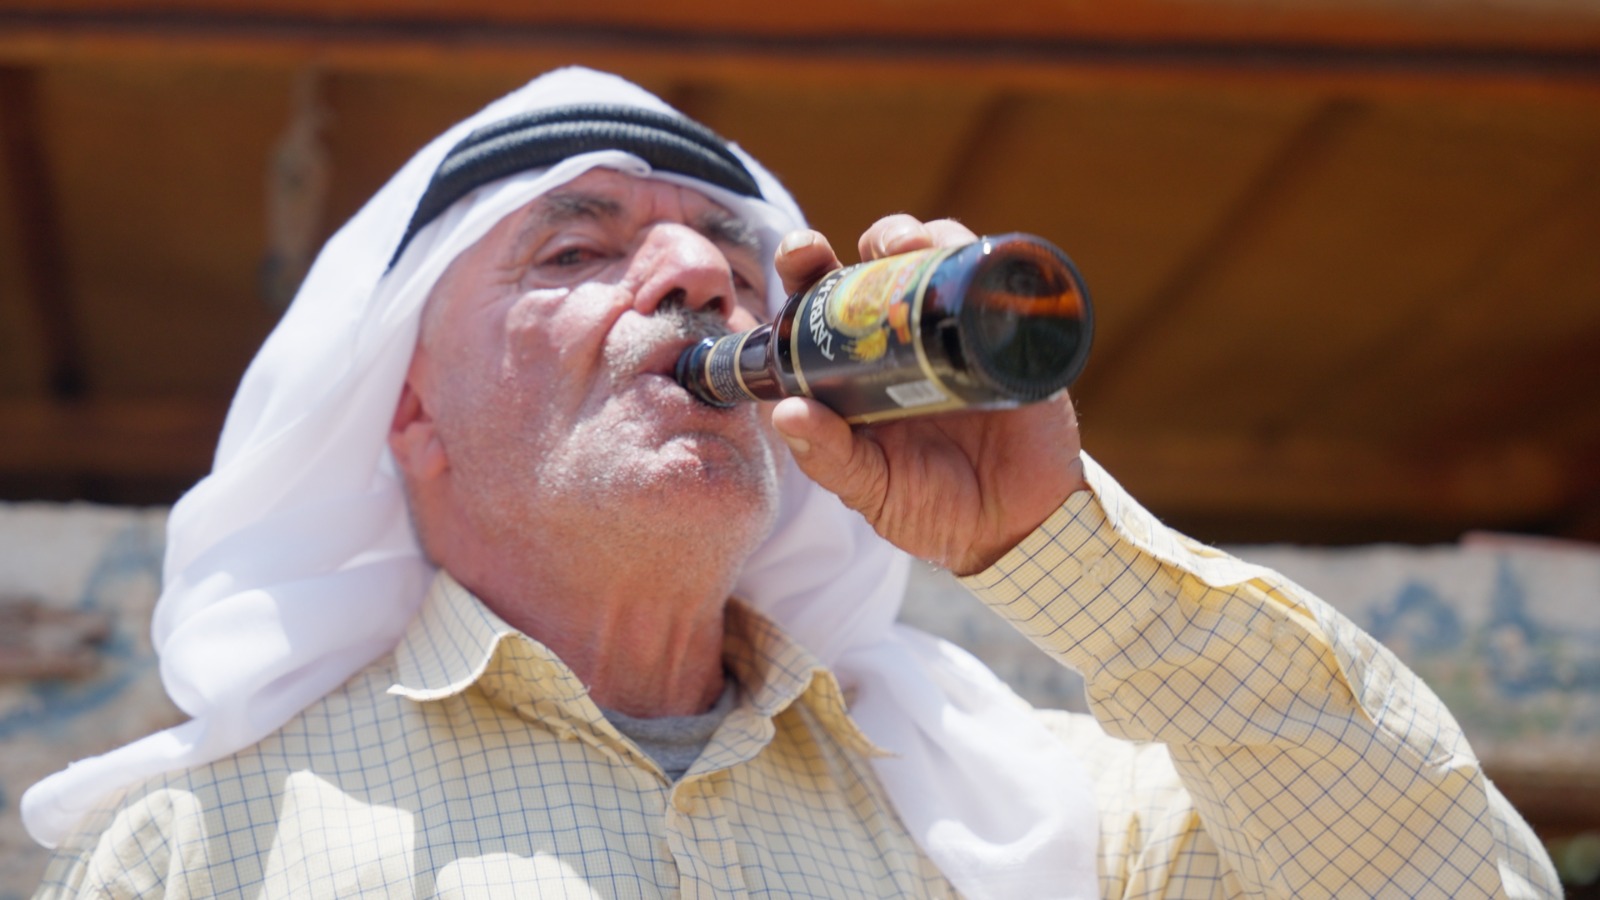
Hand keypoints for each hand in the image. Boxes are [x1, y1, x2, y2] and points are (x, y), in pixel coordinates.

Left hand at [769, 215, 1089, 575]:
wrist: (1017, 528)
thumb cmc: (934, 509)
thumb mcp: (875, 491)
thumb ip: (831, 459)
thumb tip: (784, 414)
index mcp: (857, 368)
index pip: (822, 305)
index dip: (805, 270)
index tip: (797, 256)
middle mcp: (903, 338)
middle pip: (874, 266)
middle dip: (860, 240)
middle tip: (844, 249)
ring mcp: (955, 330)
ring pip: (932, 256)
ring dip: (916, 236)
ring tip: (910, 247)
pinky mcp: (1007, 334)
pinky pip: (992, 280)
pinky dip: (979, 256)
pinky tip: (966, 257)